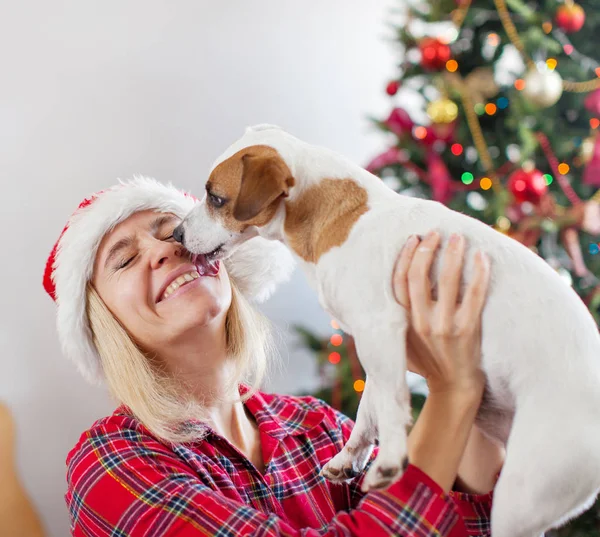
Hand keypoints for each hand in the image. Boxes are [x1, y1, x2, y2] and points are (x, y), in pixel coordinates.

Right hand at [392, 231, 490, 395]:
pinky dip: (479, 273)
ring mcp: (444, 326)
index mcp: (403, 321)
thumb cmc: (428, 360)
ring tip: (458, 237)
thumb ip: (398, 316)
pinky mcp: (467, 330)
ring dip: (452, 254)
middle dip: (427, 249)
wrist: (453, 387)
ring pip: (446, 280)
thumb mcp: (404, 339)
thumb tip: (389, 285)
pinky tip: (482, 257)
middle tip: (436, 232)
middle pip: (418, 276)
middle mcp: (420, 321)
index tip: (414, 238)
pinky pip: (474, 294)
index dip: (406, 256)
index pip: (399, 281)